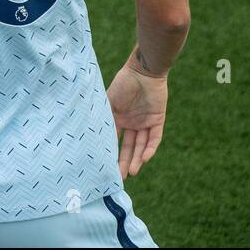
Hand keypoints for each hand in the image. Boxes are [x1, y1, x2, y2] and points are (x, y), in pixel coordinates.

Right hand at [107, 56, 167, 178]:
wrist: (142, 72)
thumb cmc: (122, 84)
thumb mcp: (108, 103)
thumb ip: (104, 118)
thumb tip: (91, 137)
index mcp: (118, 118)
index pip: (114, 140)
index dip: (111, 152)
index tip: (105, 166)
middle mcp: (131, 123)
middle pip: (128, 146)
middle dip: (124, 162)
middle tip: (120, 177)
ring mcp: (145, 122)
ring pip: (141, 145)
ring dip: (137, 159)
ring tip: (132, 172)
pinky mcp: (157, 120)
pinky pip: (154, 138)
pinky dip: (150, 148)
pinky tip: (145, 158)